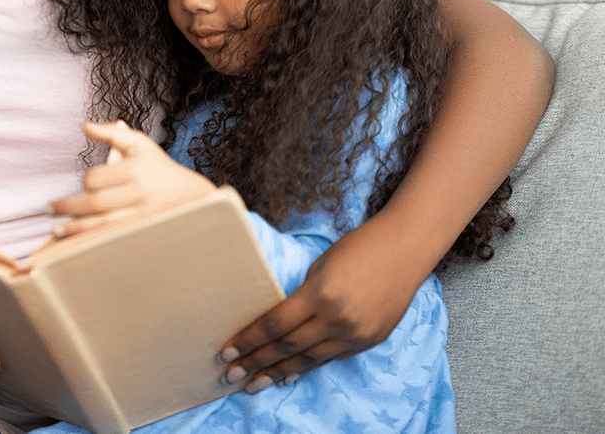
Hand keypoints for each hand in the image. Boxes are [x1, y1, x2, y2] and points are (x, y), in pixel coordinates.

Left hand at [48, 120, 215, 238]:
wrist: (193, 199)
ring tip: (55, 231)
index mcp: (136, 170)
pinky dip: (90, 242)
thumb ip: (112, 134)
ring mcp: (140, 219)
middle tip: (49, 209)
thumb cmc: (160, 169)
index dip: (85, 182)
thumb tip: (85, 126)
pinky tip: (75, 244)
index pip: (96, 179)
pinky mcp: (141, 235)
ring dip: (74, 229)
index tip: (86, 183)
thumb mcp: (141, 145)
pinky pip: (109, 240)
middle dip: (68, 208)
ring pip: (100, 226)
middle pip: (94, 204)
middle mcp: (138, 195)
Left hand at [216, 215, 422, 391]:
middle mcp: (338, 320)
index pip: (276, 324)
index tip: (226, 350)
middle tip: (230, 375)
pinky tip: (286, 377)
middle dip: (256, 362)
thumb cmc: (358, 248)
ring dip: (277, 373)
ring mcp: (356, 334)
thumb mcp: (320, 267)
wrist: (406, 249)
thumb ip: (302, 297)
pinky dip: (306, 368)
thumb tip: (280, 320)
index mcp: (321, 295)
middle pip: (288, 347)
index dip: (249, 340)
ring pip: (308, 360)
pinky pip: (330, 358)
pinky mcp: (368, 341)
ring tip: (252, 384)